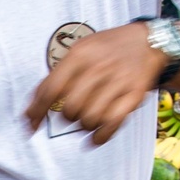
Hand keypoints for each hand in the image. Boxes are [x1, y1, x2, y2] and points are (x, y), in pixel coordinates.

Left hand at [26, 21, 162, 146]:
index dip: (36, 111)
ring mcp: (118, 82)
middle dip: (66, 118)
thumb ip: (58, 75)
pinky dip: (100, 137)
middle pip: (70, 108)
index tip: (30, 125)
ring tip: (86, 119)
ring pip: (90, 119)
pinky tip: (95, 137)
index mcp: (80, 55)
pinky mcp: (134, 95)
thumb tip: (33, 107)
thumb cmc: (107, 49)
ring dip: (84, 126)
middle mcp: (98, 68)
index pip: (50, 89)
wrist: (148, 41)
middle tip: (70, 115)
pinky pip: (113, 123)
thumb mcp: (80, 51)